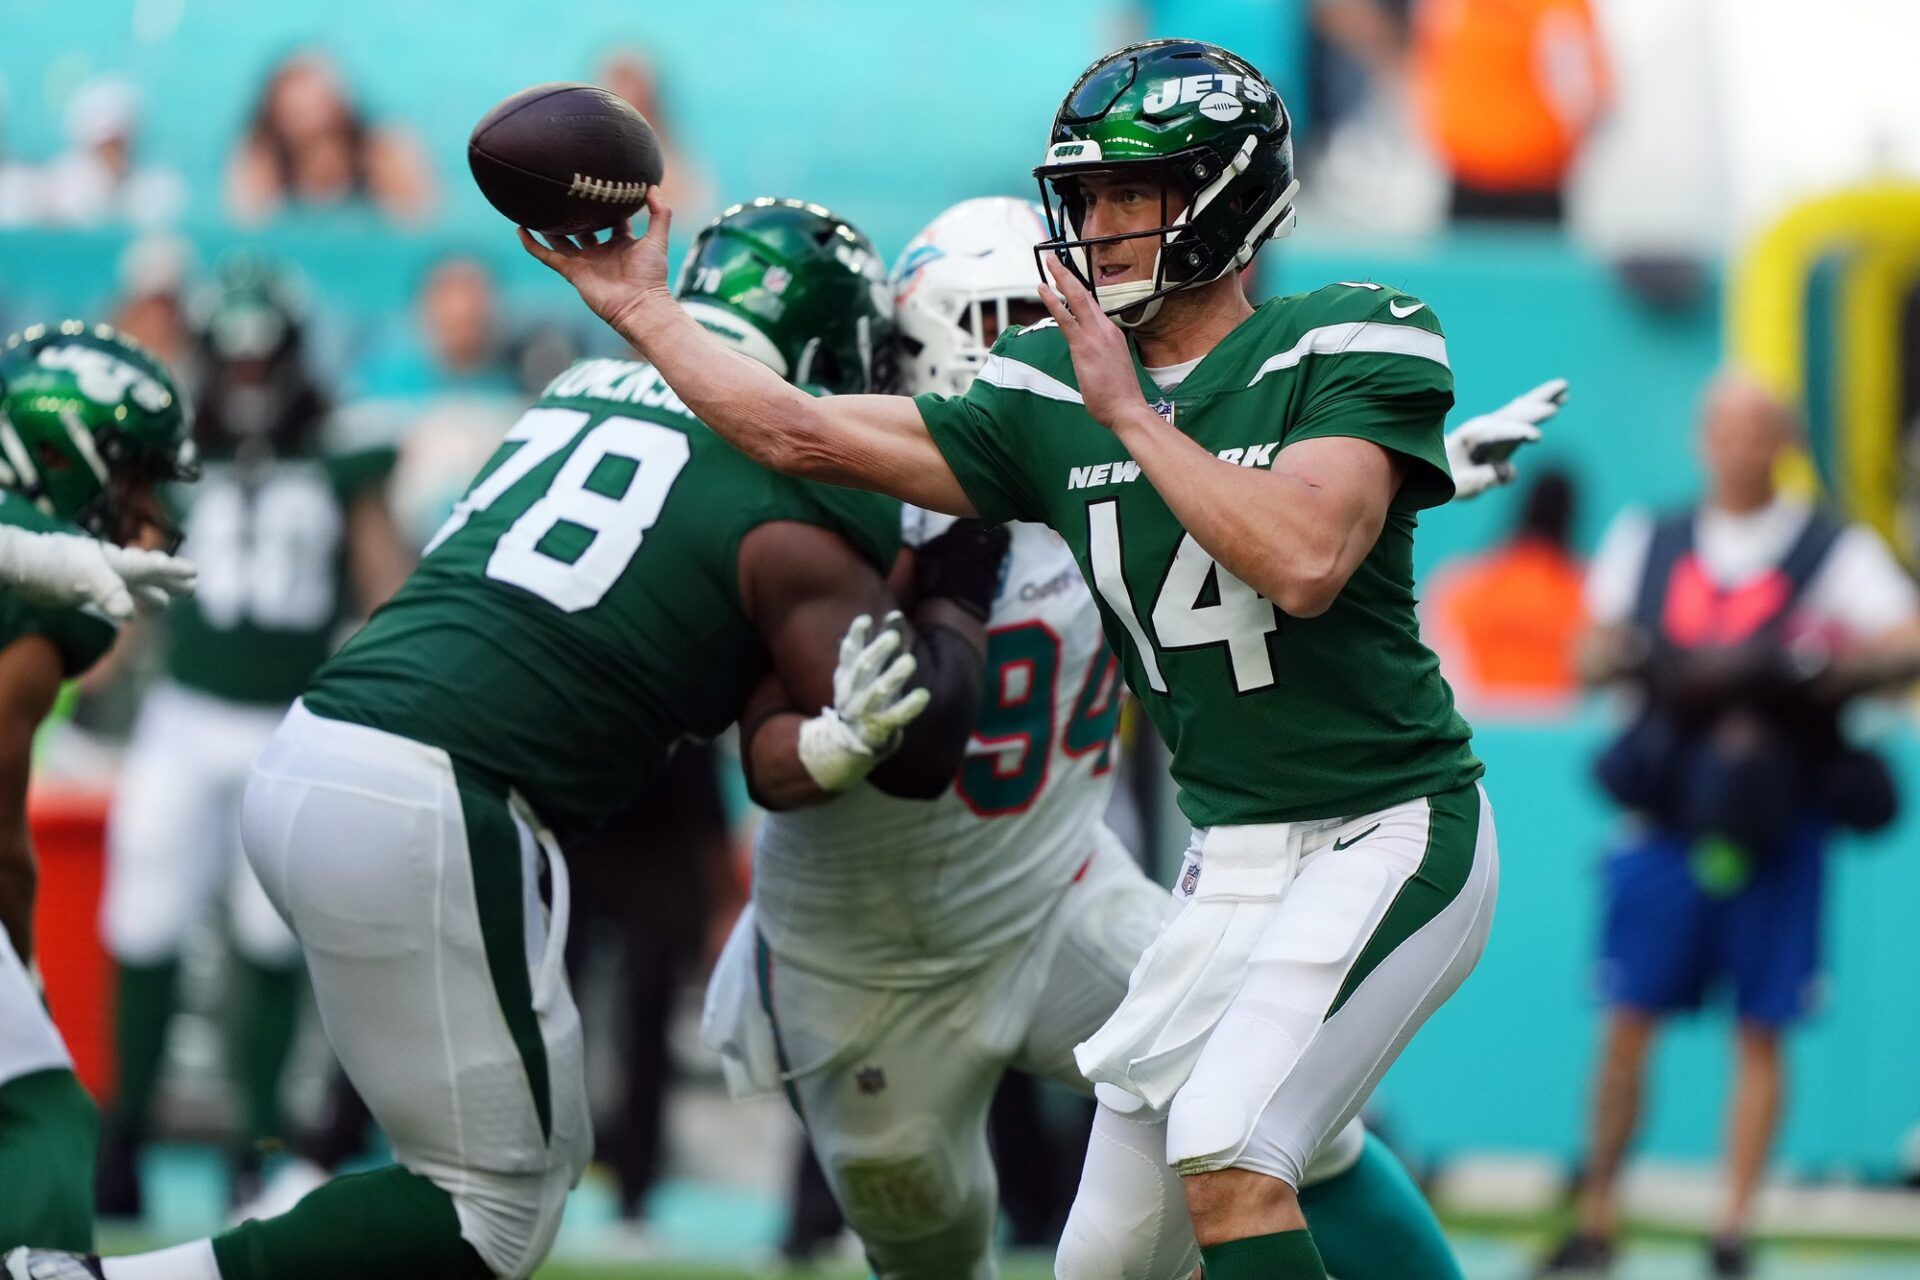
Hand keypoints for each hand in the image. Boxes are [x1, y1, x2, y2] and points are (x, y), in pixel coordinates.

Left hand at [0, 526, 195, 619]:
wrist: (25, 567)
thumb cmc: (56, 566)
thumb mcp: (86, 577)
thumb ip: (110, 592)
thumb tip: (129, 614)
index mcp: (120, 563)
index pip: (153, 566)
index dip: (173, 571)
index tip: (194, 572)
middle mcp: (115, 569)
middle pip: (149, 574)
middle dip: (169, 580)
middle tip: (192, 585)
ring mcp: (102, 579)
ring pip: (134, 586)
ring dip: (152, 593)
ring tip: (166, 603)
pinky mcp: (88, 590)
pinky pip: (117, 596)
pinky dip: (129, 602)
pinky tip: (129, 612)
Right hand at [519, 188, 676, 335]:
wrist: (640, 304)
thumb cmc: (651, 276)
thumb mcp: (657, 239)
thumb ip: (660, 213)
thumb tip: (652, 187)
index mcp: (621, 244)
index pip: (611, 220)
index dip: (607, 205)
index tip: (598, 185)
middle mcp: (601, 251)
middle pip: (583, 228)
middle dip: (573, 213)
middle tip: (562, 191)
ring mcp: (585, 262)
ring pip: (561, 239)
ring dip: (548, 226)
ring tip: (534, 206)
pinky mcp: (571, 271)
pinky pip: (547, 256)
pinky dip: (533, 245)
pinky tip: (520, 229)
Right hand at [796, 612, 931, 790]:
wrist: (852, 742)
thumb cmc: (866, 695)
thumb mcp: (872, 670)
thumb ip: (883, 643)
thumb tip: (896, 613)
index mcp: (847, 675)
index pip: (849, 653)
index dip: (856, 636)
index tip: (866, 620)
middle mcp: (852, 692)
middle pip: (862, 669)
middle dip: (877, 651)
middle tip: (893, 636)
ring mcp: (864, 711)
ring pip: (877, 693)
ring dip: (892, 676)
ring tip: (910, 660)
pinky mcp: (880, 728)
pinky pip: (894, 717)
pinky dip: (908, 707)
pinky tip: (923, 695)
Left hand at [1038, 255, 1152, 432]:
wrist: (1128, 408)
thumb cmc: (1120, 395)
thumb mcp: (1111, 368)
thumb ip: (1099, 356)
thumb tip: (1089, 357)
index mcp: (1112, 333)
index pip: (1093, 305)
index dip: (1078, 288)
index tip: (1068, 276)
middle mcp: (1106, 329)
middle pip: (1086, 293)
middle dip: (1068, 273)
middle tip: (1054, 258)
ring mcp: (1096, 335)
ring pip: (1077, 297)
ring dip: (1061, 278)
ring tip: (1048, 263)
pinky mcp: (1084, 346)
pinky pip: (1066, 318)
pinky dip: (1054, 301)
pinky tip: (1043, 289)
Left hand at [1444, 378, 1567, 498]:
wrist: (1436, 466)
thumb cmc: (1448, 476)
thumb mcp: (1460, 484)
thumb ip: (1484, 478)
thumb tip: (1510, 472)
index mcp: (1471, 437)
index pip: (1498, 434)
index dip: (1517, 434)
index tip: (1536, 437)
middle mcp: (1484, 426)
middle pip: (1512, 416)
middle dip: (1532, 412)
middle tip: (1553, 408)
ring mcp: (1494, 425)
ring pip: (1521, 409)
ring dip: (1542, 398)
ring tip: (1564, 386)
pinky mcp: (1503, 428)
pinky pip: (1524, 413)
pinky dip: (1541, 404)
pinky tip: (1558, 396)